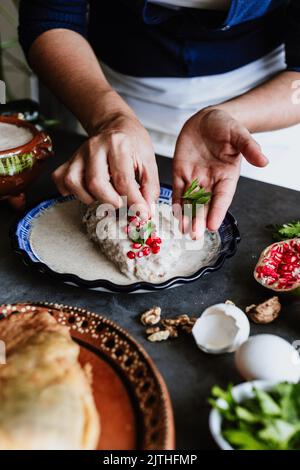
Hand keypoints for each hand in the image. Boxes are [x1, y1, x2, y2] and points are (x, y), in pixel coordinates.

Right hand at [53, 114, 159, 213]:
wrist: (115, 125)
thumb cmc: (132, 143)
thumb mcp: (149, 161)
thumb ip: (150, 187)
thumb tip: (145, 211)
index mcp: (118, 144)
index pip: (123, 180)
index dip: (133, 202)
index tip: (141, 214)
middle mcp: (95, 147)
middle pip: (95, 183)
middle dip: (110, 201)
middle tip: (122, 204)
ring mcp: (79, 154)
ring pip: (74, 183)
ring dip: (90, 198)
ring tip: (105, 196)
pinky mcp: (69, 161)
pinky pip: (61, 180)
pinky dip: (71, 192)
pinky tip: (86, 192)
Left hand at [173, 108, 267, 236]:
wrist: (208, 118)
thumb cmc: (226, 127)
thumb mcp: (239, 134)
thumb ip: (249, 147)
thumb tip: (264, 161)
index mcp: (227, 176)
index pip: (222, 197)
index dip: (217, 211)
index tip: (213, 225)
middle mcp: (211, 181)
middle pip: (205, 204)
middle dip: (199, 219)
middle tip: (195, 235)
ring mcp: (195, 178)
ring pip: (190, 201)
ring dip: (187, 216)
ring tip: (183, 230)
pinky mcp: (181, 172)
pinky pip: (178, 191)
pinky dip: (176, 203)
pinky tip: (174, 215)